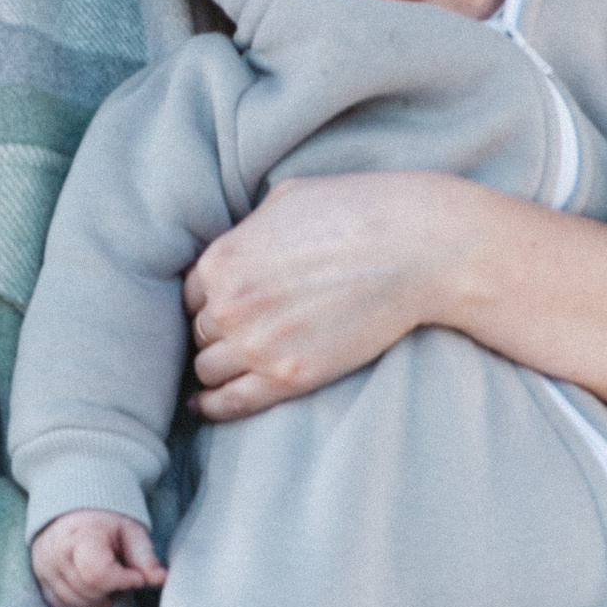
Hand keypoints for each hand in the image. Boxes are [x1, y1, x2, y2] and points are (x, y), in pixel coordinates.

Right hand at [30, 511, 166, 606]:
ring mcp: (44, 567)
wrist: (72, 510)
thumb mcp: (130, 530)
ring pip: (76, 602)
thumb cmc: (106, 522)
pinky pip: (62, 605)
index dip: (122, 580)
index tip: (136, 576)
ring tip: (109, 580)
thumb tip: (161, 579)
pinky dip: (82, 605)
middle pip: (89, 590)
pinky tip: (96, 592)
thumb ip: (145, 556)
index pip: (96, 573)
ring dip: (99, 599)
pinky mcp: (41, 579)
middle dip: (113, 589)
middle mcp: (56, 552)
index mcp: (80, 535)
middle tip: (122, 574)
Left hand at [185, 171, 452, 417]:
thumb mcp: (286, 200)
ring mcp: (257, 345)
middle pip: (200, 332)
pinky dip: (213, 407)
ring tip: (228, 370)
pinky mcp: (290, 377)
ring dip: (217, 368)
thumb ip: (249, 230)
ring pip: (208, 369)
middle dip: (217, 332)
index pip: (190, 293)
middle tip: (240, 335)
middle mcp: (229, 305)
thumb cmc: (358, 212)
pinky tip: (206, 406)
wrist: (415, 248)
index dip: (209, 300)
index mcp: (222, 259)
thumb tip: (239, 248)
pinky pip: (231, 402)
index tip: (227, 308)